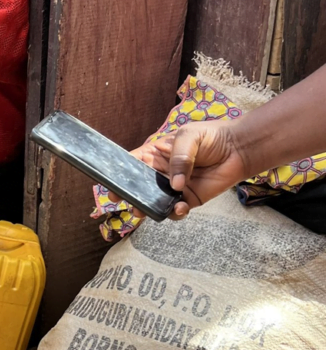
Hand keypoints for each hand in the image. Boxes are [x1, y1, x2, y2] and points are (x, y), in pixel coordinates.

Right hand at [128, 121, 248, 218]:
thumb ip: (179, 157)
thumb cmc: (211, 137)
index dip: (120, 173)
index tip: (111, 183)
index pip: (132, 163)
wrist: (239, 149)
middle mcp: (162, 172)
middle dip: (129, 195)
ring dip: (146, 208)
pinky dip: (174, 213)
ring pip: (154, 202)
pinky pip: (175, 211)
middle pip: (139, 186)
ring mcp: (174, 188)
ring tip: (142, 212)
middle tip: (122, 201)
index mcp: (156, 153)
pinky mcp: (189, 200)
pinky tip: (179, 207)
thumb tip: (174, 184)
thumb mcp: (189, 136)